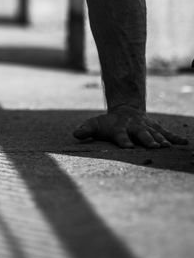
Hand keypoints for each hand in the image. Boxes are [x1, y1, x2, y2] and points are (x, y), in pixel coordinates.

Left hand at [73, 105, 188, 148]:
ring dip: (162, 140)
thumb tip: (75, 134)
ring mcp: (146, 127)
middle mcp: (134, 127)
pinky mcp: (156, 128)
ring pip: (155, 133)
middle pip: (141, 134)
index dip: (123, 141)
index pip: (121, 135)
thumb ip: (86, 130)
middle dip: (147, 140)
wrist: (125, 110)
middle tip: (153, 147)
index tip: (128, 147)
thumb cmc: (108, 123)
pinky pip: (167, 132)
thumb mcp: (95, 124)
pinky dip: (175, 137)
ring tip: (168, 147)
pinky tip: (184, 143)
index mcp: (119, 128)